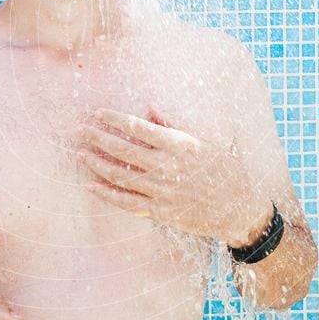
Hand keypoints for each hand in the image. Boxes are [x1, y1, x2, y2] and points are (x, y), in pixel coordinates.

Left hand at [78, 108, 272, 242]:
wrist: (239, 207)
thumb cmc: (223, 168)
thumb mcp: (205, 138)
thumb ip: (175, 123)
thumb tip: (149, 107)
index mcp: (180, 145)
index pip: (139, 128)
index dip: (116, 119)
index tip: (99, 113)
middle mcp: (168, 168)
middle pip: (124, 150)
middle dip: (98, 138)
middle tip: (79, 130)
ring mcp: (163, 192)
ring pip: (121, 177)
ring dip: (97, 164)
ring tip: (79, 153)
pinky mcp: (161, 212)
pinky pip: (127, 202)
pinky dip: (106, 194)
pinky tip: (91, 185)